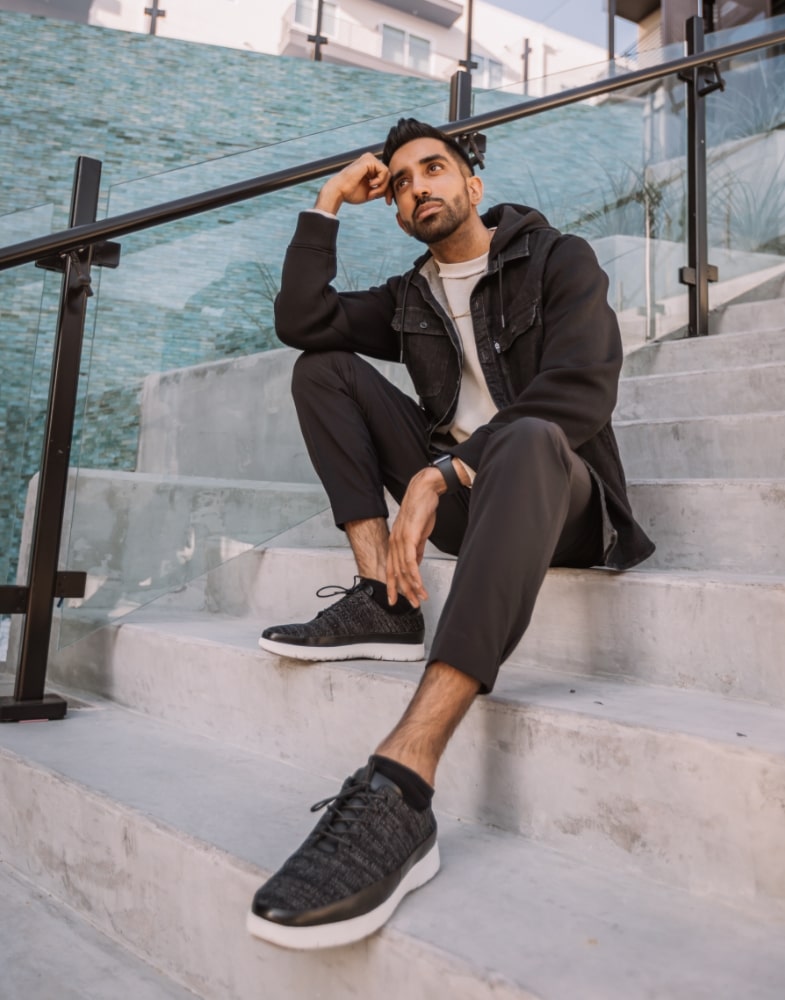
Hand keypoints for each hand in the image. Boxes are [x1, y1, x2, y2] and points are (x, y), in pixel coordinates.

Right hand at [315, 153, 391, 214]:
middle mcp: (370, 161)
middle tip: (378, 199)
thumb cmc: (351, 193)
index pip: (386, 177)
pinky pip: (384, 172)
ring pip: (388, 174)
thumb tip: (394, 190)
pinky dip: (380, 182)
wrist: (339, 191)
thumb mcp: (372, 192)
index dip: (389, 190)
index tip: (388, 202)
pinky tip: (370, 185)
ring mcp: (370, 159)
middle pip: (389, 175)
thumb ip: (382, 189)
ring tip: (371, 194)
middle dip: (386, 190)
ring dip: (382, 188)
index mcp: (370, 168)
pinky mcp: (369, 160)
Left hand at [386, 468, 444, 607]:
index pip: (392, 569)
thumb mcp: (419, 534)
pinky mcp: (409, 538)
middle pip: (396, 573)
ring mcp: (400, 541)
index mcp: (396, 543)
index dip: (393, 586)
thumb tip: (416, 564)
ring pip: (403, 570)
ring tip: (420, 598)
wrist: (424, 491)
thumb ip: (416, 549)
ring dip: (413, 587)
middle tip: (411, 605)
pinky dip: (414, 575)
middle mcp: (394, 543)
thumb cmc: (422, 509)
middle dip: (403, 591)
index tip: (396, 599)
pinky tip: (418, 585)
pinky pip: (410, 561)